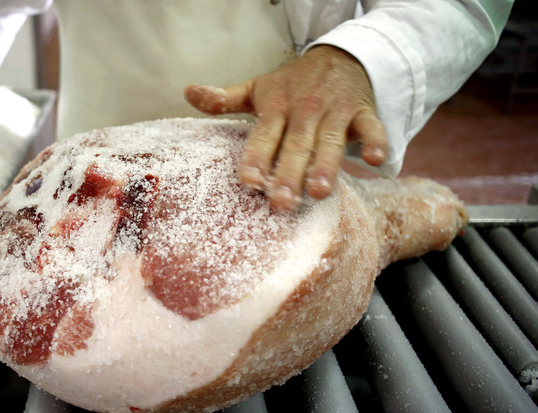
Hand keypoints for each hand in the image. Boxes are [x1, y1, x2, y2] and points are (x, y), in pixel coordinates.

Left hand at [185, 45, 386, 210]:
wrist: (338, 58)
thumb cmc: (292, 84)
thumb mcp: (257, 89)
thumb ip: (224, 98)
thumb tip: (187, 92)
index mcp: (276, 107)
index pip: (264, 134)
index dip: (257, 157)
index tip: (249, 181)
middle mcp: (304, 110)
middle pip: (296, 144)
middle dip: (289, 174)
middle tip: (282, 203)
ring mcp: (334, 112)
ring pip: (330, 140)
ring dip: (326, 164)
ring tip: (320, 192)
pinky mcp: (362, 113)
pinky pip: (371, 127)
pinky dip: (376, 141)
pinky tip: (377, 161)